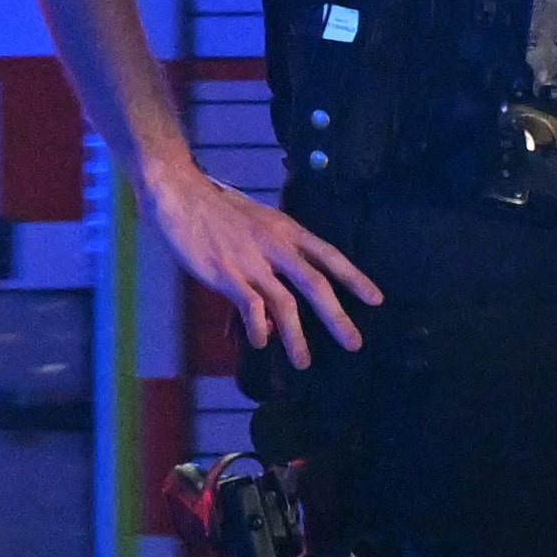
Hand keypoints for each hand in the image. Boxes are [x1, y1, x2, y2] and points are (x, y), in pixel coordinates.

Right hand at [141, 158, 383, 370]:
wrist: (181, 195)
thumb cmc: (218, 210)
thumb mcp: (255, 226)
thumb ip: (271, 260)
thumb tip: (275, 311)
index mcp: (287, 230)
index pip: (330, 254)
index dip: (354, 277)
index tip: (376, 299)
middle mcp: (275, 245)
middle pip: (315, 283)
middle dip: (337, 316)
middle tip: (354, 343)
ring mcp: (251, 260)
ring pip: (284, 303)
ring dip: (297, 336)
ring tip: (303, 361)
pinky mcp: (226, 274)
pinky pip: (250, 307)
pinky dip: (258, 328)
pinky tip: (260, 342)